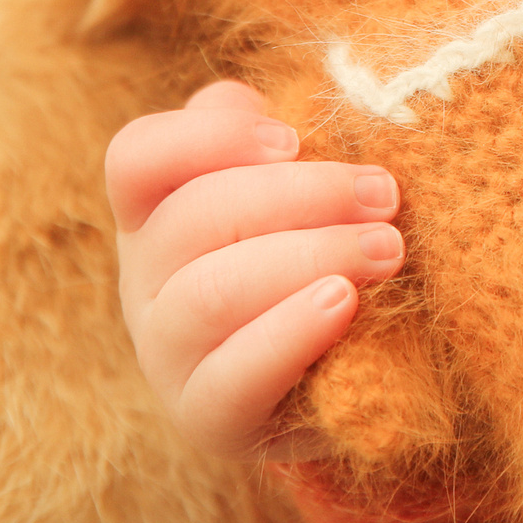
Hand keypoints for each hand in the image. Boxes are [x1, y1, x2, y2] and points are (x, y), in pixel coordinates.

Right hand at [106, 80, 405, 457]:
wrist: (357, 370)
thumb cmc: (325, 253)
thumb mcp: (303, 190)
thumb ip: (280, 140)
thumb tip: (276, 104)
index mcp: (155, 211)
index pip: (136, 157)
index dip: (207, 139)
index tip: (294, 138)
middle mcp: (144, 281)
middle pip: (189, 221)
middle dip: (298, 197)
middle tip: (385, 194)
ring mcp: (166, 355)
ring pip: (208, 294)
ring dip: (306, 259)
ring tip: (386, 249)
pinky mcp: (207, 418)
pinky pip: (232, 379)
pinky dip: (291, 333)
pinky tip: (346, 303)